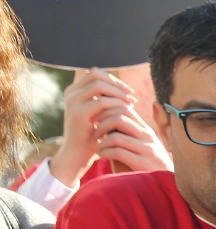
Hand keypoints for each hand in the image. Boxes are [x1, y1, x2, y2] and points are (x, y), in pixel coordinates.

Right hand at [55, 69, 147, 185]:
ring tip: (131, 102)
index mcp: (74, 91)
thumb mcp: (99, 114)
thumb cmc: (93, 135)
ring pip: (99, 84)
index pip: (95, 73)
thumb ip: (105, 99)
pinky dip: (116, 104)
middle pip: (95, 74)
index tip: (128, 91)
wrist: (78, 155)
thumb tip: (123, 88)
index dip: (113, 79)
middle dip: (117, 83)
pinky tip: (126, 111)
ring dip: (118, 92)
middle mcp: (71, 93)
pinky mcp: (78, 113)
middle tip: (132, 95)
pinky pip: (101, 101)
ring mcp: (72, 102)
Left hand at [91, 103, 171, 172]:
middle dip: (101, 124)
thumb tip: (103, 121)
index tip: (97, 121)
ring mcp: (147, 150)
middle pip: (119, 118)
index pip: (125, 109)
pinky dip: (105, 152)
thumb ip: (126, 135)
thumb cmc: (144, 167)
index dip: (107, 111)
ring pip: (116, 135)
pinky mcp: (143, 164)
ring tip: (97, 147)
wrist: (165, 186)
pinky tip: (102, 156)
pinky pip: (118, 152)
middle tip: (94, 134)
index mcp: (146, 130)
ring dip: (101, 141)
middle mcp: (148, 137)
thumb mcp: (138, 147)